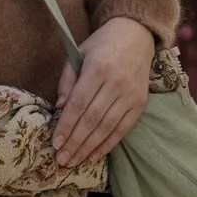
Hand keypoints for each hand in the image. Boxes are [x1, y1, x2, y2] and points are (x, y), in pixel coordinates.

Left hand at [55, 16, 155, 165]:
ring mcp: (131, 94)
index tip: (55, 142)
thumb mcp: (78, 54)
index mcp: (98, 68)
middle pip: (92, 119)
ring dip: (89, 147)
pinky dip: (109, 144)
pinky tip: (95, 155)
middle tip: (62, 159)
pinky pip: (123, 128)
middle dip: (75, 142)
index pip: (79, 103)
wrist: (136, 35)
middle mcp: (117, 82)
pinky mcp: (140, 102)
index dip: (66, 125)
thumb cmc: (102, 44)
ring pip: (107, 127)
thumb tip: (59, 109)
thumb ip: (67, 81)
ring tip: (74, 161)